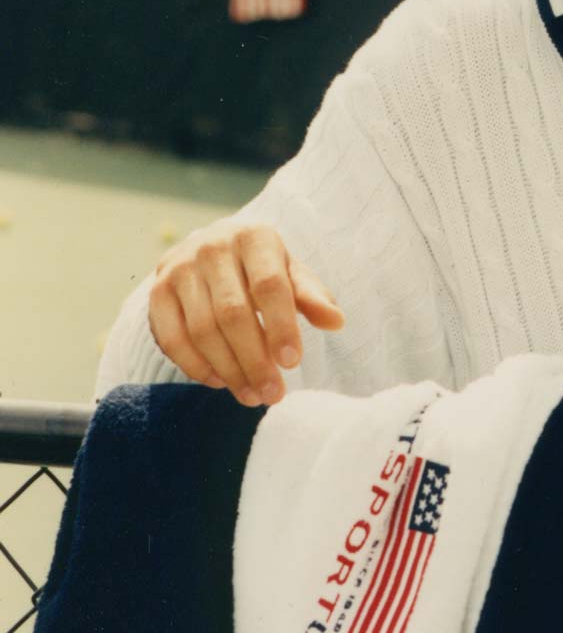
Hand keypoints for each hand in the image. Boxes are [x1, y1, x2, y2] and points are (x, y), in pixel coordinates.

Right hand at [148, 219, 344, 407]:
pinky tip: (221, 382)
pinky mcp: (157, 292)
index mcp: (253, 237)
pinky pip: (173, 339)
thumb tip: (336, 321)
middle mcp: (212, 247)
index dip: (281, 327)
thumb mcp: (291, 273)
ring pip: (202, 330)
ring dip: (229, 370)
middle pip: (233, 313)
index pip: (269, 286)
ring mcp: (179, 268)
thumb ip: (311, 296)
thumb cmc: (261, 268)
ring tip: (252, 395)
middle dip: (254, 360)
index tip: (292, 363)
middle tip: (273, 394)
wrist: (211, 249)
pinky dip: (196, 367)